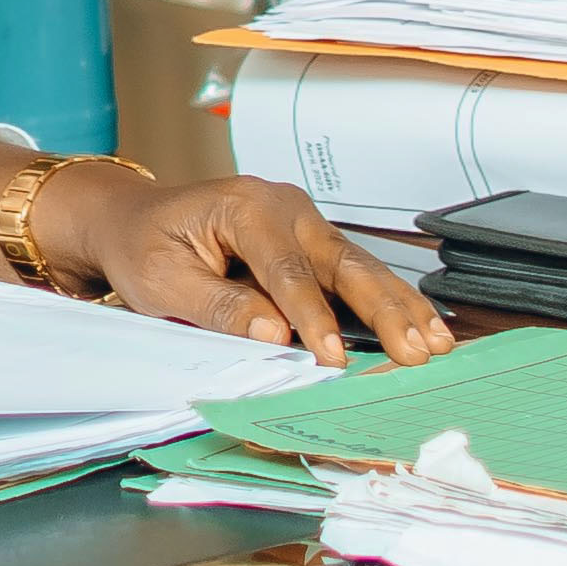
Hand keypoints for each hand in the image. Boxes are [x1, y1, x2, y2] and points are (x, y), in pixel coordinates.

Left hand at [49, 165, 452, 367]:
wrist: (132, 220)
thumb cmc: (143, 246)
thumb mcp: (161, 281)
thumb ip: (218, 305)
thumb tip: (275, 333)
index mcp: (245, 208)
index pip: (287, 270)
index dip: (312, 317)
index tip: (332, 357)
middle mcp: (284, 208)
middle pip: (342, 262)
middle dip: (383, 310)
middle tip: (415, 351)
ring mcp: (303, 222)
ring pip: (360, 267)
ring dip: (399, 307)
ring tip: (435, 344)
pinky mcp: (311, 243)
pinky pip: (354, 273)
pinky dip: (388, 302)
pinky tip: (420, 326)